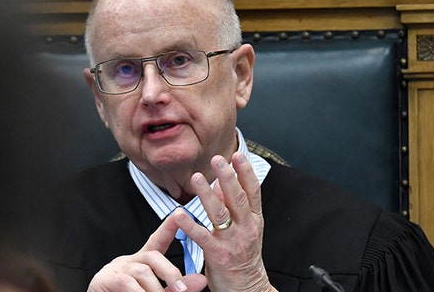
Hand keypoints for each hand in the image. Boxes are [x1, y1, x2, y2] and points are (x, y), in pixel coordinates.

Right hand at [87, 214, 207, 291]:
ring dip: (156, 289)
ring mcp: (115, 269)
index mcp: (141, 263)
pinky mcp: (103, 280)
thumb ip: (176, 287)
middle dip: (170, 271)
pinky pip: (125, 282)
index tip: (179, 213)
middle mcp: (128, 262)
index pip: (157, 242)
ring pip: (142, 271)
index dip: (168, 228)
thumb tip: (202, 280)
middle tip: (181, 289)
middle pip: (153, 256)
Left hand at [177, 152, 276, 291]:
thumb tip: (223, 183)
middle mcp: (247, 229)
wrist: (248, 289)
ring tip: (196, 178)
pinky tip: (179, 214)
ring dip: (207, 194)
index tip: (237, 155)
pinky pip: (202, 237)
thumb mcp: (244, 230)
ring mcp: (233, 242)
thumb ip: (233, 207)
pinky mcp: (218, 256)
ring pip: (220, 214)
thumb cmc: (243, 258)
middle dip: (228, 177)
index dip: (246, 172)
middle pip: (238, 198)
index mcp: (254, 220)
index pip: (253, 191)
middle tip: (217, 159)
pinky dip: (190, 224)